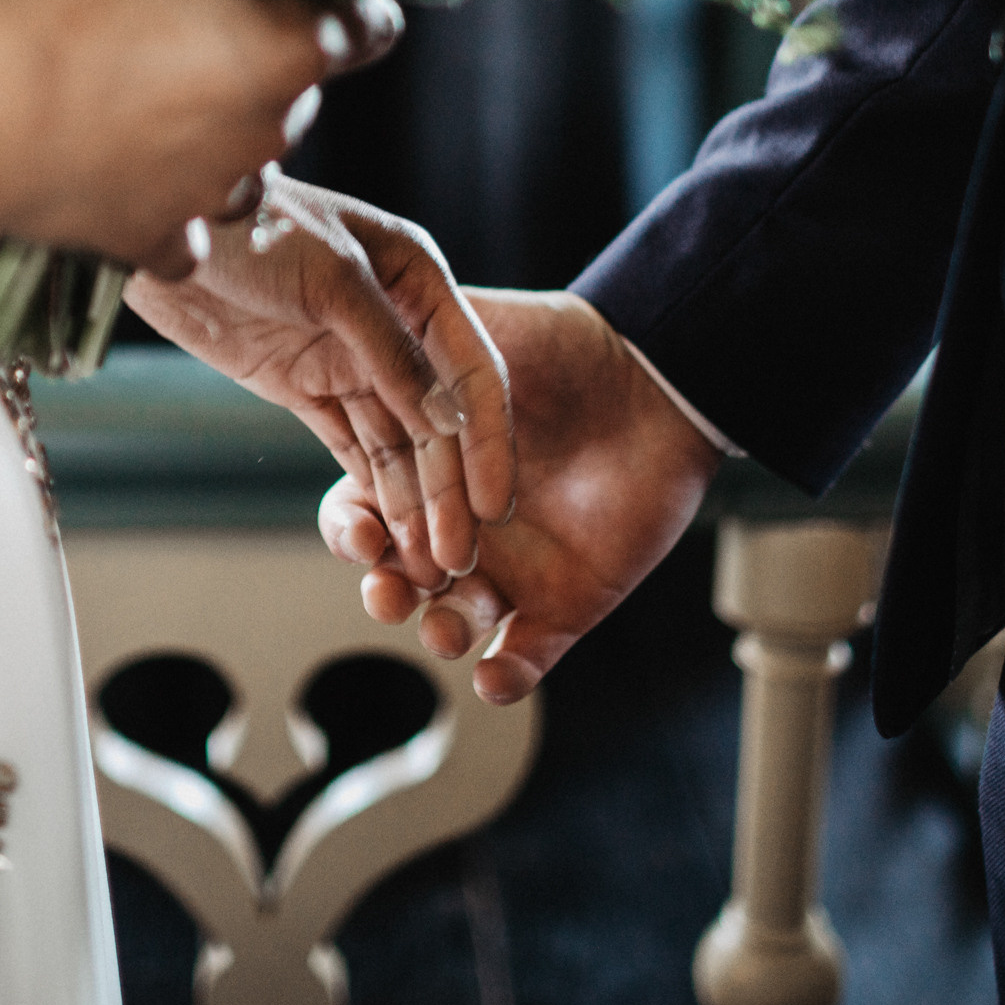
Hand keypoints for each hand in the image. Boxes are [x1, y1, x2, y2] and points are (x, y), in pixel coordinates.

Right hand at [0, 0, 325, 275]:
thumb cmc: (46, 2)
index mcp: (283, 41)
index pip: (370, 26)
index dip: (353, 3)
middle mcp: (268, 128)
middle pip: (298, 92)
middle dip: (258, 60)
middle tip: (188, 26)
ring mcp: (213, 193)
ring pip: (248, 168)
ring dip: (218, 137)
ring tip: (155, 104)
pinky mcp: (152, 239)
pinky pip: (185, 233)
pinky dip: (168, 208)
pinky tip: (129, 176)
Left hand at [124, 174, 513, 591]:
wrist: (166, 226)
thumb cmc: (253, 224)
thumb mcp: (334, 280)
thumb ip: (392, 353)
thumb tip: (447, 420)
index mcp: (419, 280)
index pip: (471, 370)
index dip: (486, 439)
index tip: (494, 502)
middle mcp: (394, 322)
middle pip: (436, 417)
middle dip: (449, 488)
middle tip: (459, 554)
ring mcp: (347, 355)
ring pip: (396, 440)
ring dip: (415, 499)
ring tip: (430, 561)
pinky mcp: (303, 383)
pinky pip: (349, 445)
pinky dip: (370, 489)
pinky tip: (391, 532)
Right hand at [320, 288, 720, 704]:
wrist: (654, 377)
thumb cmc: (561, 347)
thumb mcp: (469, 332)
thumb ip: (407, 340)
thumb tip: (351, 328)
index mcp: (423, 473)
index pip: (361, 515)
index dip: (351, 531)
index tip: (362, 536)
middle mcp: (457, 528)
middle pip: (397, 578)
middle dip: (386, 592)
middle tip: (391, 592)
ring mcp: (510, 570)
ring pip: (452, 622)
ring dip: (440, 633)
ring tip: (446, 629)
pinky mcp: (564, 603)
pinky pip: (525, 655)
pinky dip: (506, 676)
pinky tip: (494, 675)